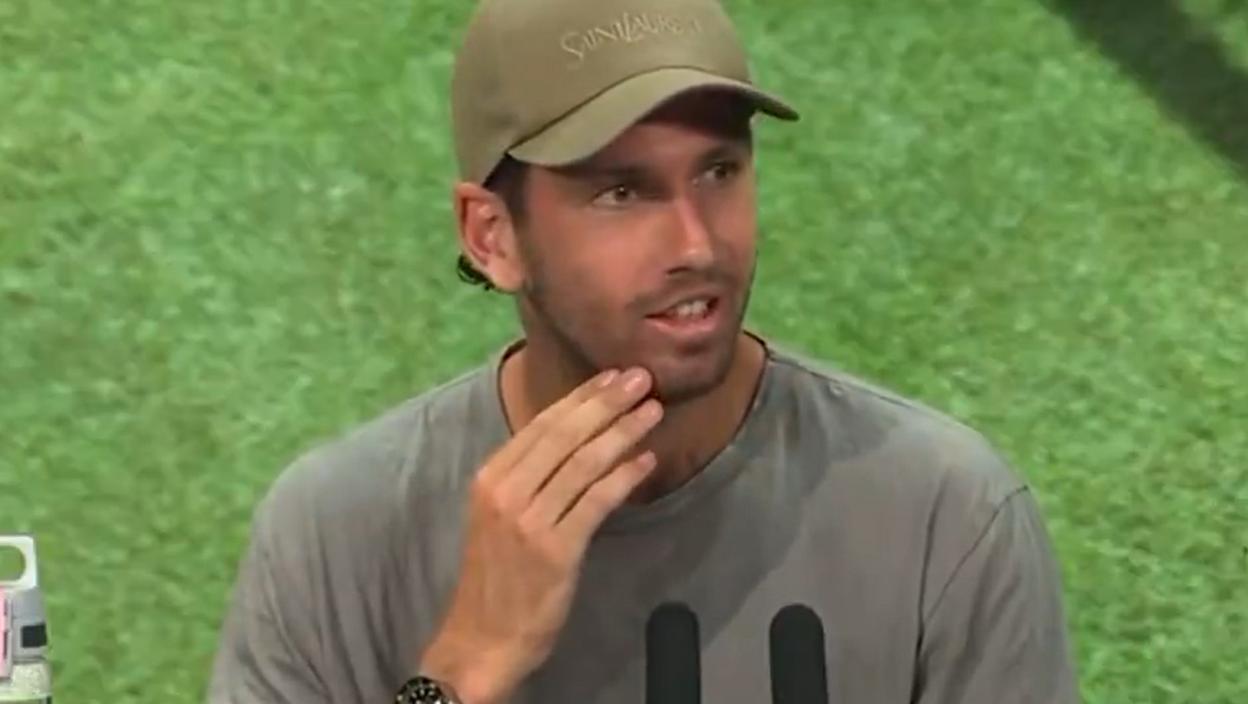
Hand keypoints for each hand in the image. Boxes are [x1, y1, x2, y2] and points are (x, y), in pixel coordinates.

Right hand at [419, 367, 662, 703]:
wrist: (482, 639)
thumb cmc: (497, 577)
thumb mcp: (500, 515)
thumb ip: (530, 477)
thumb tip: (578, 437)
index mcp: (490, 476)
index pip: (542, 424)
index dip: (582, 396)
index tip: (613, 375)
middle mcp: (505, 491)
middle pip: (565, 435)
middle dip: (607, 402)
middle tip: (641, 379)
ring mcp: (529, 520)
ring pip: (584, 463)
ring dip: (623, 432)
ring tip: (652, 411)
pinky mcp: (555, 550)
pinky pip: (596, 502)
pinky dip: (624, 477)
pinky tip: (647, 462)